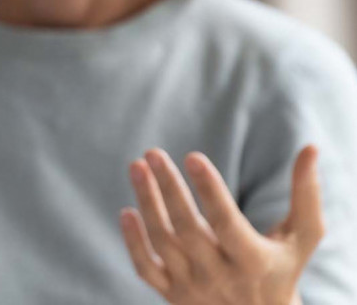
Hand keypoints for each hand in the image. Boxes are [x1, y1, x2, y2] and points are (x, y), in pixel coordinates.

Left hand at [120, 145, 324, 304]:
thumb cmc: (282, 267)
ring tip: (137, 167)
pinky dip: (133, 242)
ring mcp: (193, 287)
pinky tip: (127, 211)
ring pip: (163, 243)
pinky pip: (145, 269)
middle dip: (169, 188)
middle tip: (153, 152)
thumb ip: (306, 195)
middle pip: (188, 229)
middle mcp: (221, 277)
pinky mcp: (172, 294)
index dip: (210, 190)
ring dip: (147, 203)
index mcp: (254, 261)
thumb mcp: (302, 237)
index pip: (226, 223)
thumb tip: (311, 148)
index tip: (193, 156)